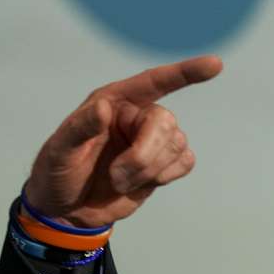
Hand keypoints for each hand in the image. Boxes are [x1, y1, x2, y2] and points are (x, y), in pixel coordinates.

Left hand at [23, 55, 222, 227]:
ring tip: (119, 181)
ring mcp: (150, 139)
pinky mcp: (162, 164)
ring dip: (149, 169)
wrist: (67, 208)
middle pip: (165, 122)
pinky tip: (141, 182)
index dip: (184, 73)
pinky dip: (165, 175)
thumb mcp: (60, 150)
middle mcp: (136, 115)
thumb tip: (103, 108)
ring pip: (176, 144)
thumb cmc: (58, 170)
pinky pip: (184, 161)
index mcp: (112, 100)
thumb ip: (80, 128)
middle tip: (117, 176)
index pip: (153, 81)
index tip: (214, 65)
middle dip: (145, 154)